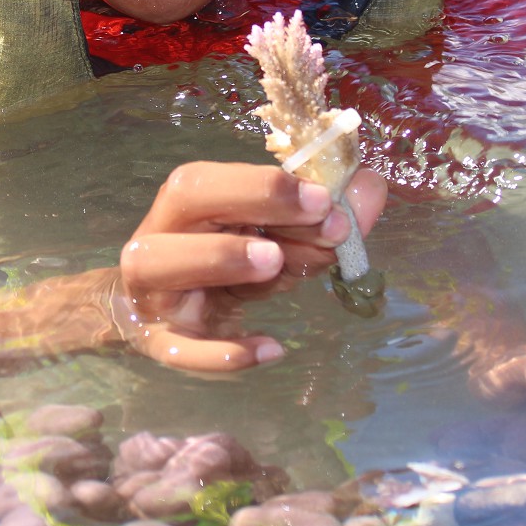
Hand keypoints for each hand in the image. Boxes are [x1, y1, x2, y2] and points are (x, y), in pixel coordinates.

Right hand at [110, 161, 387, 372]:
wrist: (173, 315)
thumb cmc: (231, 261)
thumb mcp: (276, 237)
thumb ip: (321, 216)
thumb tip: (371, 187)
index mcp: (189, 199)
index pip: (215, 172)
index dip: (266, 183)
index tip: (325, 199)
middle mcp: (160, 232)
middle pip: (183, 198)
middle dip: (252, 201)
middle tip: (322, 224)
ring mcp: (154, 289)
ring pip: (159, 262)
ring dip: (221, 257)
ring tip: (276, 264)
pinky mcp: (160, 343)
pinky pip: (180, 349)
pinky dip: (222, 353)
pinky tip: (271, 349)